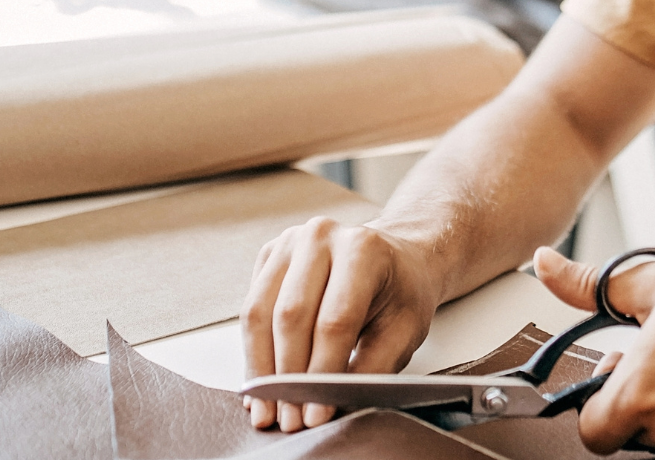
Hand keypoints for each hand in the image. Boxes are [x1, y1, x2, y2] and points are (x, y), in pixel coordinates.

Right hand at [243, 216, 441, 432]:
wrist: (395, 259)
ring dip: (261, 368)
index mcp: (363, 249)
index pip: (334, 319)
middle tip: (289, 419)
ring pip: (259, 313)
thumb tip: (332, 404)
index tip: (315, 412)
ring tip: (267, 409)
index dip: (322, 371)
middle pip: (290, 316)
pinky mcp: (269, 256)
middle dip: (288, 376)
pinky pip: (250, 309)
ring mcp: (290, 242)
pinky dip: (252, 352)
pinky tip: (261, 382)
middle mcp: (321, 236)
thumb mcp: (404, 331)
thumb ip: (371, 367)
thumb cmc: (401, 293)